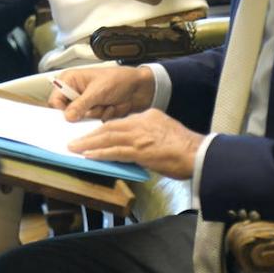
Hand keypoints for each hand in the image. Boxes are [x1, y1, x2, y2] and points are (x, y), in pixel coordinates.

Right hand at [49, 65, 155, 121]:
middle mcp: (74, 93)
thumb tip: (67, 117)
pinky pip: (91, 123)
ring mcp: (85, 104)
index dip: (60, 111)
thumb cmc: (118, 80)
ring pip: (80, 120)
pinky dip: (102, 117)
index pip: (55, 100)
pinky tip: (111, 108)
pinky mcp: (94, 113)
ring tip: (106, 104)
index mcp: (70, 80)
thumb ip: (80, 104)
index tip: (70, 118)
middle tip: (91, 110)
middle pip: (66, 112)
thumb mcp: (97, 91)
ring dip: (95, 114)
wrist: (139, 88)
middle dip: (81, 114)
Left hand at [69, 109, 203, 178]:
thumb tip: (138, 143)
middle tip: (75, 140)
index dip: (103, 129)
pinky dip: (100, 153)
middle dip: (90, 135)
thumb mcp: (165, 130)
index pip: (120, 122)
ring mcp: (139, 136)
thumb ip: (149, 132)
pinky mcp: (140, 151)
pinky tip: (89, 155)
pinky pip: (115, 152)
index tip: (91, 135)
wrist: (198, 153)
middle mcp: (141, 123)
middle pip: (109, 127)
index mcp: (147, 117)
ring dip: (89, 144)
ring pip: (108, 138)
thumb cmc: (186, 147)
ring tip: (75, 148)